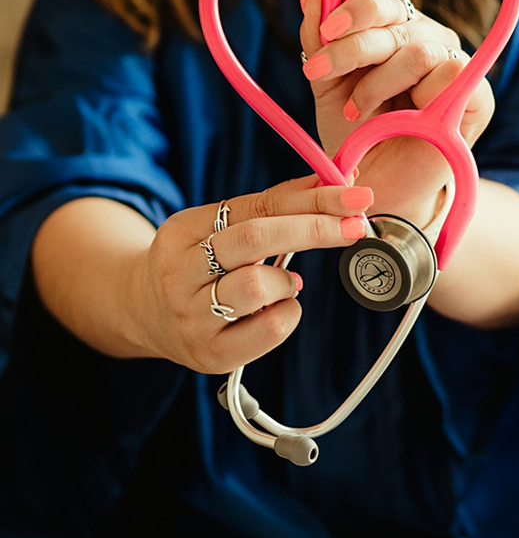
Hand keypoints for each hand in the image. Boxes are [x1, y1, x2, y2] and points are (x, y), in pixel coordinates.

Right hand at [132, 176, 373, 373]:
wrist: (143, 313)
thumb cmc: (198, 263)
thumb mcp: (219, 227)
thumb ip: (272, 207)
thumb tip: (334, 183)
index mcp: (182, 231)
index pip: (255, 206)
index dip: (310, 199)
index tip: (354, 195)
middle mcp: (179, 273)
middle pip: (254, 239)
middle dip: (314, 228)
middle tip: (355, 225)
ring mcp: (191, 317)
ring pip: (257, 287)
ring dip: (287, 281)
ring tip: (285, 282)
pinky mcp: (210, 354)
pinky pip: (268, 331)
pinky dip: (288, 313)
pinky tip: (278, 308)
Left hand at [299, 0, 494, 224]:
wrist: (377, 187)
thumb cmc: (356, 135)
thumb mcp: (327, 86)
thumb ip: (318, 40)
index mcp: (394, 30)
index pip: (379, 2)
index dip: (352, 11)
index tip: (323, 34)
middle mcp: (427, 39)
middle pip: (395, 21)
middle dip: (351, 48)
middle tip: (319, 74)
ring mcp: (455, 65)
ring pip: (419, 51)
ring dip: (378, 83)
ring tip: (357, 112)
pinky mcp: (478, 96)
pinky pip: (453, 75)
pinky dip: (419, 97)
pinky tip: (402, 120)